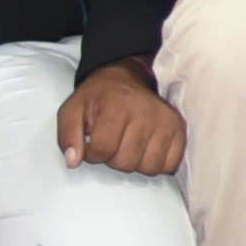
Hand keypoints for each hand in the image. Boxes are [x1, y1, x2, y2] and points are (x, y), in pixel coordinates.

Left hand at [55, 61, 182, 178]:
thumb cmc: (98, 98)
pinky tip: (147, 151)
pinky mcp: (179, 128)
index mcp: (116, 106)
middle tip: (113, 144)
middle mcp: (145, 112)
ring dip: (135, 164)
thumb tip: (73, 162)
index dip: (93, 154)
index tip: (93, 144)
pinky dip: (157, 164)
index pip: (102, 149)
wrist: (127, 78)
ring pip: (149, 167)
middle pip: (126, 162)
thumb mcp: (72, 110)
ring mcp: (165, 121)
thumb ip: (67, 136)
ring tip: (129, 148)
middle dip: (114, 159)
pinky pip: (170, 164)